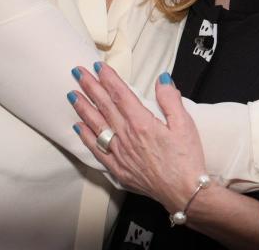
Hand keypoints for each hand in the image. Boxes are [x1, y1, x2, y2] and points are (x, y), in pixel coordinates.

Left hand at [69, 64, 205, 212]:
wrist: (185, 192)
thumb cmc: (186, 159)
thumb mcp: (185, 124)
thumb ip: (171, 99)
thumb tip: (162, 79)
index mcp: (142, 123)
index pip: (120, 94)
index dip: (108, 78)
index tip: (98, 67)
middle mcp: (127, 136)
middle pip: (104, 106)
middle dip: (90, 87)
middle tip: (78, 73)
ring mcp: (120, 153)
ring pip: (96, 125)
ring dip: (83, 108)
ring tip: (72, 95)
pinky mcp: (118, 169)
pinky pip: (97, 150)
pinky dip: (86, 138)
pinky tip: (78, 127)